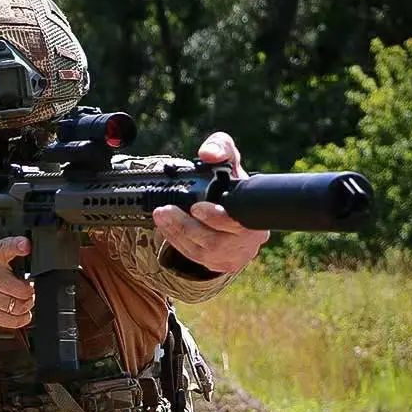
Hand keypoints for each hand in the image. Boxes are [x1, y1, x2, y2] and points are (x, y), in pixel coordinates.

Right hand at [0, 236, 34, 367]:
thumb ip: (8, 258)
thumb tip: (31, 274)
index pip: (5, 246)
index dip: (17, 245)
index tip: (26, 245)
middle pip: (21, 288)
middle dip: (30, 293)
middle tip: (30, 293)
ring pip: (17, 305)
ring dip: (26, 307)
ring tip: (25, 304)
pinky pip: (11, 319)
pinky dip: (21, 319)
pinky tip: (22, 315)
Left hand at [152, 132, 269, 273]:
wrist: (238, 215)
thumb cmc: (233, 185)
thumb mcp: (230, 161)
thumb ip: (221, 148)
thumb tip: (207, 154)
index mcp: (252, 216)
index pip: (237, 221)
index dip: (217, 217)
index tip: (196, 208)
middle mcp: (246, 239)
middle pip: (214, 240)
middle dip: (185, 226)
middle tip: (165, 211)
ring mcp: (232, 254)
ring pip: (201, 250)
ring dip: (176, 232)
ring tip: (160, 215)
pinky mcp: (219, 263)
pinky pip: (194, 256)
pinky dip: (177, 241)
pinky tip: (165, 227)